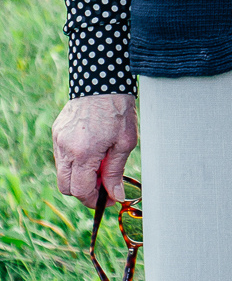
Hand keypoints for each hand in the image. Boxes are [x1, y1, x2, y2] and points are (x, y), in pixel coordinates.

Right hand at [53, 93, 138, 207]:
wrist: (103, 80)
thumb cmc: (118, 109)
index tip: (107, 199)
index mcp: (84, 153)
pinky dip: (74, 160)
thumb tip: (115, 195)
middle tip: (103, 182)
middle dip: (84, 190)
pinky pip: (61, 155)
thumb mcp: (125, 142)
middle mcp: (65, 148)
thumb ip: (116, 171)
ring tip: (99, 161)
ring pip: (62, 172)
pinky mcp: (56, 131)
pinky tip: (91, 148)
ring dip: (78, 175)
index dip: (94, 200)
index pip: (81, 191)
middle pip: (66, 186)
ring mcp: (58, 139)